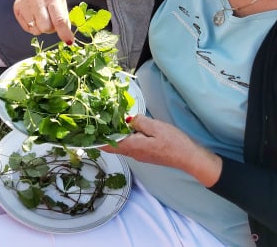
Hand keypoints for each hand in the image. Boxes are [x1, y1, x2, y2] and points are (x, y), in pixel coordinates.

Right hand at [14, 0, 72, 40]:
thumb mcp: (61, 1)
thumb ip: (63, 18)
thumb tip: (66, 38)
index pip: (58, 20)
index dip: (64, 33)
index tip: (69, 42)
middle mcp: (36, 0)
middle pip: (46, 27)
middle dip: (51, 29)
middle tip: (51, 21)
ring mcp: (24, 4)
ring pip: (35, 30)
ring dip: (41, 28)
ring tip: (42, 17)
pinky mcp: (16, 7)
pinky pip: (26, 28)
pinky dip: (33, 26)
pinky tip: (34, 17)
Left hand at [100, 115, 222, 186]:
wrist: (189, 158)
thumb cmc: (174, 143)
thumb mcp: (155, 127)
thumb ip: (138, 122)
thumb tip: (127, 119)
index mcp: (132, 147)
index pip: (108, 145)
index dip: (96, 139)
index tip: (87, 131)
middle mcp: (133, 153)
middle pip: (113, 145)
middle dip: (104, 134)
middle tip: (98, 120)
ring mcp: (140, 155)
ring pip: (122, 144)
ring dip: (115, 135)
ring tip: (110, 120)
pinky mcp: (147, 153)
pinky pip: (131, 144)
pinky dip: (125, 136)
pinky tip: (128, 126)